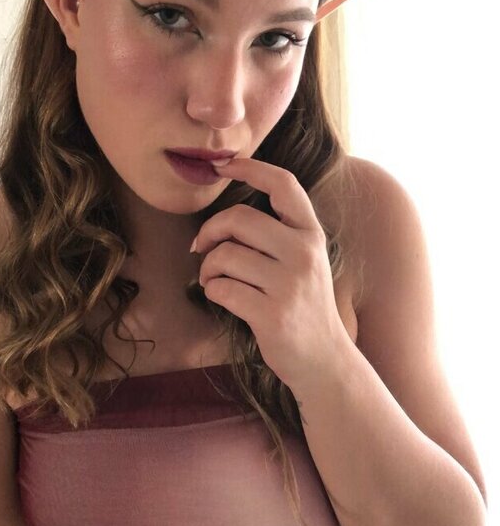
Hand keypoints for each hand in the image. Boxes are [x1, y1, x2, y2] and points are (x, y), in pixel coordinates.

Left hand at [191, 157, 349, 387]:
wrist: (323, 360)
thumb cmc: (303, 305)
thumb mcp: (304, 261)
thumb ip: (277, 234)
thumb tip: (224, 218)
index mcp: (311, 234)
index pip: (283, 184)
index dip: (249, 168)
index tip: (223, 166)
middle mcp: (304, 253)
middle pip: (239, 219)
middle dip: (210, 231)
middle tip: (201, 248)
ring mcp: (289, 285)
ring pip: (225, 256)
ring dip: (208, 268)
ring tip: (213, 279)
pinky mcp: (272, 314)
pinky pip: (221, 288)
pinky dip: (213, 291)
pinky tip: (224, 298)